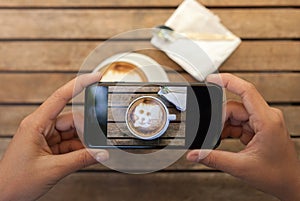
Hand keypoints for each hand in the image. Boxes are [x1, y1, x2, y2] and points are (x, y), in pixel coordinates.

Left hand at [0, 73, 108, 200]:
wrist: (3, 197)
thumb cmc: (14, 182)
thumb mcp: (53, 169)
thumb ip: (81, 159)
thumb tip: (101, 153)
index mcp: (36, 124)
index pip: (61, 97)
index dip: (79, 84)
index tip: (94, 77)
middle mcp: (40, 127)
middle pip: (71, 120)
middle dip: (86, 131)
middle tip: (97, 142)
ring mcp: (44, 137)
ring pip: (72, 132)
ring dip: (82, 142)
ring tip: (91, 153)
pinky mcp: (48, 147)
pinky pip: (69, 143)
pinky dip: (78, 149)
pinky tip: (85, 156)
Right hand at [187, 73, 299, 200]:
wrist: (290, 184)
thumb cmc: (277, 175)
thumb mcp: (241, 167)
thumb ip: (213, 158)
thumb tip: (194, 154)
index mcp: (267, 121)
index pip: (246, 90)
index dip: (227, 81)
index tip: (211, 78)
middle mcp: (266, 117)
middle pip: (234, 107)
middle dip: (219, 120)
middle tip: (212, 135)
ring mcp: (262, 121)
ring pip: (234, 115)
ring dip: (223, 127)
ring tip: (218, 142)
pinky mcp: (259, 127)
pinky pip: (238, 122)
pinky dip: (227, 131)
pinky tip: (223, 141)